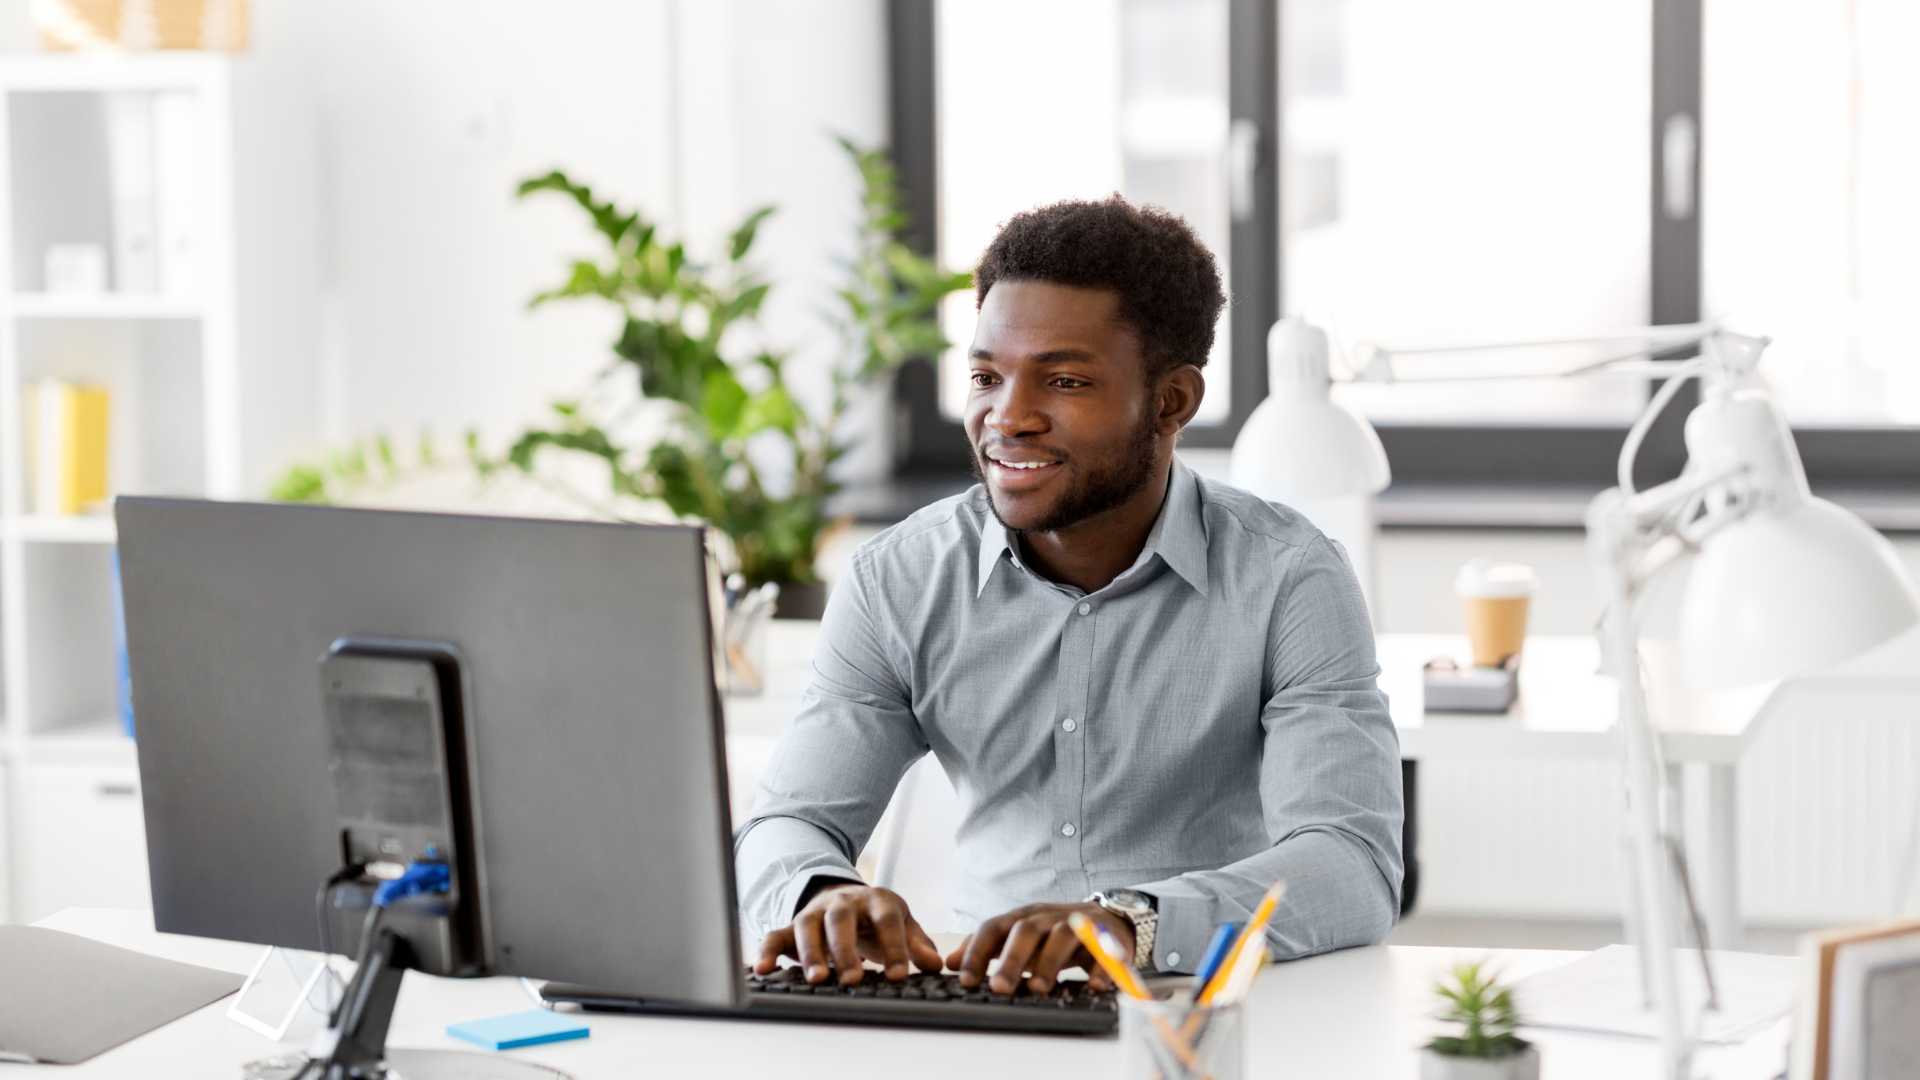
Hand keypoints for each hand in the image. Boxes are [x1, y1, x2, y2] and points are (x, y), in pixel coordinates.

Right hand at [753, 883, 944, 985]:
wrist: (847, 898)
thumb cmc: (878, 919)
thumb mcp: (903, 925)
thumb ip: (917, 945)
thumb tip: (935, 965)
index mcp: (876, 900)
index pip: (887, 920)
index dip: (894, 946)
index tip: (900, 975)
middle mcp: (843, 903)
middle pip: (841, 920)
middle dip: (846, 950)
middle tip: (853, 980)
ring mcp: (814, 912)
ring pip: (807, 926)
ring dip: (811, 953)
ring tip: (817, 980)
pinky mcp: (791, 926)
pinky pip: (775, 936)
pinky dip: (767, 951)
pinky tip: (763, 970)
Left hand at [946, 902, 1134, 995]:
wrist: (1108, 918)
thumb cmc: (1054, 932)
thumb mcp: (1019, 935)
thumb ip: (987, 948)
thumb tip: (951, 962)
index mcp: (1023, 917)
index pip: (994, 928)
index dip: (978, 951)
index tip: (965, 980)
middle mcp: (1048, 916)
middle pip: (1027, 931)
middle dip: (1011, 959)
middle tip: (999, 988)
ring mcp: (1078, 924)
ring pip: (1063, 936)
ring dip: (1049, 962)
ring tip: (1038, 989)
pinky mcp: (1107, 938)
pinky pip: (1104, 951)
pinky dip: (1099, 968)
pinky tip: (1092, 987)